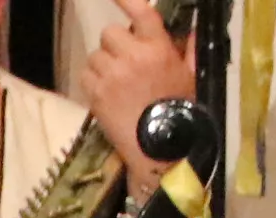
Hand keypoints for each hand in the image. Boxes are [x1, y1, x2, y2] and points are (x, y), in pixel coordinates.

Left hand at [79, 0, 198, 187]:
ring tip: (116, 81)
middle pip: (110, 32)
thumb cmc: (178, 108)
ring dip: (103, 63)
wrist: (159, 145)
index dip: (127, 0)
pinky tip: (106, 93)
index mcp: (158, 47)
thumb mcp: (190, 74)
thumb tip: (190, 29)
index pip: (141, 13)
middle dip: (115, 44)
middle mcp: (133, 55)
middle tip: (124, 61)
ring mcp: (112, 74)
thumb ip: (189, 48)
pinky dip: (92, 81)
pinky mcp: (96, 93)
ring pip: (95, 54)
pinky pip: (85, 74)